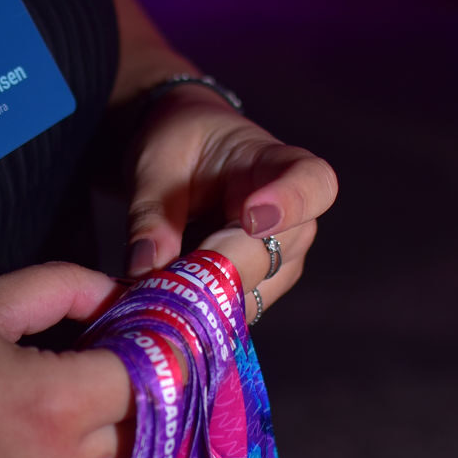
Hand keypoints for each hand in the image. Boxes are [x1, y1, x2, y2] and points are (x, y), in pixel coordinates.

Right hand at [0, 264, 133, 457]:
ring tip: (64, 398)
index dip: (146, 347)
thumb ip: (61, 289)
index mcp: (55, 405)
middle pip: (135, 431)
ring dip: (101, 438)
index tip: (134, 327)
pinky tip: (31, 438)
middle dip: (127, 393)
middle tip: (99, 355)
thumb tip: (115, 293)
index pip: (147, 378)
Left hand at [124, 90, 337, 294]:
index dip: (290, 204)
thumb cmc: (182, 145)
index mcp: (278, 164)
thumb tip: (144, 266)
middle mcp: (294, 218)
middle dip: (214, 270)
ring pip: (249, 294)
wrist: (184, 160)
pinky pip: (229, 312)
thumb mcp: (156, 164)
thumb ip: (152, 213)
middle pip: (273, 256)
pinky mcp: (255, 289)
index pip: (312, 183)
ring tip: (148, 282)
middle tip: (157, 274)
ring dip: (198, 295)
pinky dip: (192, 310)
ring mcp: (280, 260)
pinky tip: (159, 296)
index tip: (252, 219)